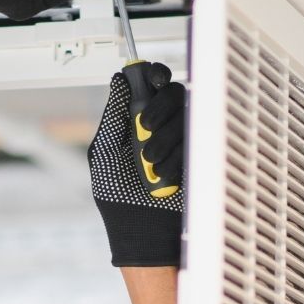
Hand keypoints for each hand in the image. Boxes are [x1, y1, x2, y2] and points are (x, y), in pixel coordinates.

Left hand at [88, 62, 186, 267]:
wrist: (140, 229)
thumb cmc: (117, 195)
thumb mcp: (105, 151)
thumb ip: (113, 115)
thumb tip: (119, 80)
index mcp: (137, 118)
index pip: (151, 83)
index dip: (154, 74)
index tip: (151, 77)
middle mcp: (162, 125)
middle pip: (173, 92)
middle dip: (158, 107)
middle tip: (143, 124)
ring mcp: (182, 141)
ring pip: (185, 117)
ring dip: (163, 138)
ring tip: (149, 162)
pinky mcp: (198, 158)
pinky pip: (195, 143)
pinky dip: (176, 158)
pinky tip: (163, 176)